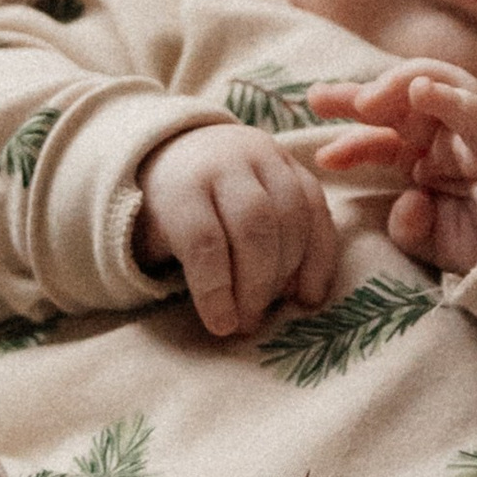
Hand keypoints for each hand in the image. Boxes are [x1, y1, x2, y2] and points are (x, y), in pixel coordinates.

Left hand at [135, 119, 338, 336]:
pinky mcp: (297, 167)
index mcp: (183, 183)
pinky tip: (309, 294)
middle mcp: (227, 162)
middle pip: (255, 225)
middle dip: (257, 283)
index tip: (222, 327)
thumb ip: (185, 271)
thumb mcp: (156, 234)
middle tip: (251, 322)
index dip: (215, 289)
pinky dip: (320, 258)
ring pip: (293, 216)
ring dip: (290, 272)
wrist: (193, 150)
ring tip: (278, 305)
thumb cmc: (173, 208)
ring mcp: (268, 159)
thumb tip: (225, 322)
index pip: (202, 238)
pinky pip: (318, 210)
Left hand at [312, 62, 476, 270]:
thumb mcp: (434, 243)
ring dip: (400, 86)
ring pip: (439, 87)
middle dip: (359, 96)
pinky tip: (424, 91)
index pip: (383, 137)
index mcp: (427, 158)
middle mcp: (448, 137)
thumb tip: (408, 201)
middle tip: (318, 100)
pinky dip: (452, 100)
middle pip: (400, 101)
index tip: (324, 157)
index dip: (352, 142)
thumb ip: (411, 228)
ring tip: (368, 101)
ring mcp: (475, 134)